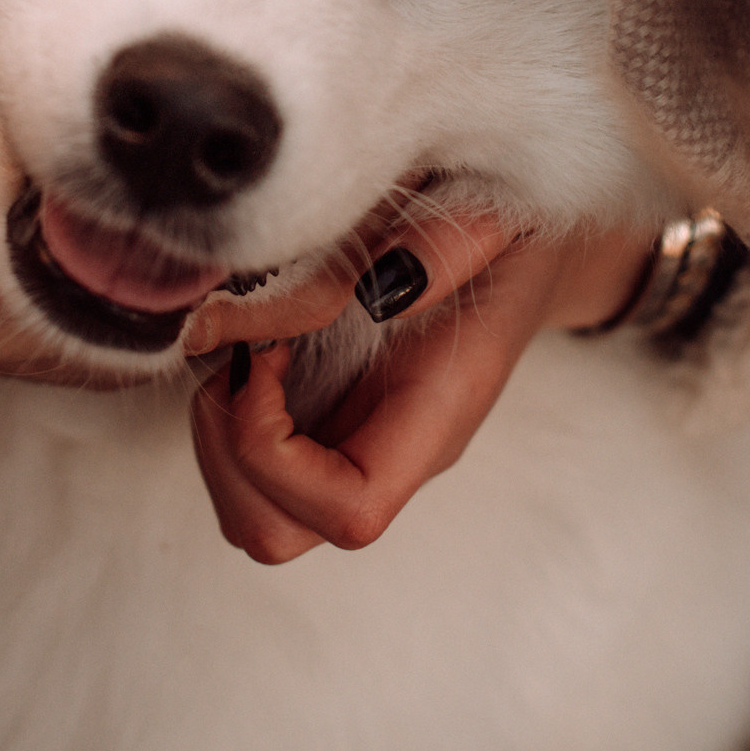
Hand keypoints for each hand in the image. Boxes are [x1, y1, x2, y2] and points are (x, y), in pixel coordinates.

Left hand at [186, 212, 654, 562]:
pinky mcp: (326, 427)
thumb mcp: (493, 217)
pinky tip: (257, 345)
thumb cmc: (514, 235)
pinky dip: (226, 413)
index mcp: (435, 419)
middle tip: (246, 356)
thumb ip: (437, 247)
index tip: (267, 356)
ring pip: (250, 512)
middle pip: (275, 533)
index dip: (274, 452)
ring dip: (219, 434)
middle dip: (227, 450)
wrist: (530, 249)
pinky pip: (249, 468)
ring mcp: (354, 448)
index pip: (348, 513)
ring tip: (250, 347)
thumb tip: (370, 289)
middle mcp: (390, 454)